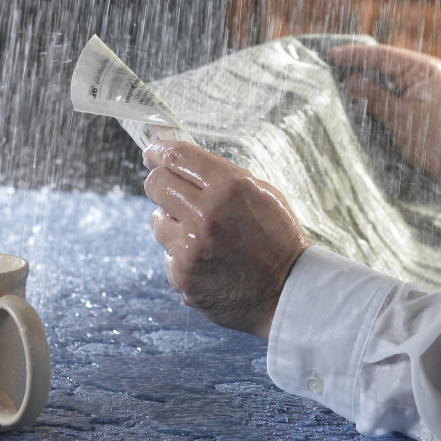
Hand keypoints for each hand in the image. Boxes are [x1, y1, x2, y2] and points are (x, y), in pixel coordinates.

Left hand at [144, 141, 308, 338]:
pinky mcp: (182, 276)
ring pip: (157, 220)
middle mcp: (206, 215)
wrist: (286, 291)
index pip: (178, 157)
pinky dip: (182, 254)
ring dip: (173, 221)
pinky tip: (207, 259)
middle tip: (169, 188)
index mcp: (229, 188)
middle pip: (156, 184)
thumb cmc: (277, 238)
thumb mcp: (261, 193)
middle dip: (160, 182)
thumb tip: (182, 160)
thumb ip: (222, 176)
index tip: (153, 152)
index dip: (160, 150)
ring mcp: (191, 248)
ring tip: (201, 232)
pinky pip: (167, 253)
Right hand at [324, 44, 440, 198]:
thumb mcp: (401, 119)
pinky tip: (355, 89)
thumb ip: (374, 96)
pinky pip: (390, 85)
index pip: (383, 56)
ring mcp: (422, 82)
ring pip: (385, 73)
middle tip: (327, 64)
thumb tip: (349, 79)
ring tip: (336, 73)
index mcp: (425, 70)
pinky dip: (373, 87)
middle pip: (383, 60)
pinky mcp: (417, 96)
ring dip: (363, 74)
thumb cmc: (434, 143)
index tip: (329, 55)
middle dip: (357, 62)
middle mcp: (424, 71)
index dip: (354, 55)